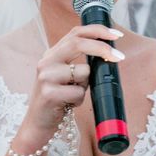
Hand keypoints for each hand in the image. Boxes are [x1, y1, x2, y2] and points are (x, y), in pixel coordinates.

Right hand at [20, 25, 123, 142]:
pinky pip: (79, 92)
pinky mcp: (49, 93)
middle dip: (102, 48)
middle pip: (78, 44)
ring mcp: (46, 77)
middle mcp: (46, 62)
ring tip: (72, 95)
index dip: (97, 30)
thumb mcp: (63, 76)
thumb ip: (77, 62)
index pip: (75, 33)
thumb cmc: (56, 100)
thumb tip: (107, 54)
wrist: (36, 124)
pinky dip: (79, 100)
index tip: (116, 35)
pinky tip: (67, 105)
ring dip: (86, 86)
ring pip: (83, 72)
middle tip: (119, 57)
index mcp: (51, 54)